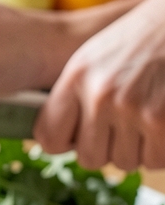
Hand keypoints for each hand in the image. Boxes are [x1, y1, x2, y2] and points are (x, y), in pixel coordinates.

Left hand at [36, 0, 164, 167]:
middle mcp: (100, 94)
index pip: (49, 138)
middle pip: (90, 158)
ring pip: (124, 163)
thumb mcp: (94, 58)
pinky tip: (161, 123)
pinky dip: (160, 149)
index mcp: (77, 77)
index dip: (66, 142)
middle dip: (106, 149)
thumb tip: (61, 142)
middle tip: (121, 127)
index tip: (79, 135)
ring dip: (136, 149)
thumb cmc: (138, 41)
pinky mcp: (160, 120)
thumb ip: (75, 97)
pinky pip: (154, 161)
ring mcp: (132, 109)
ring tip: (144, 118)